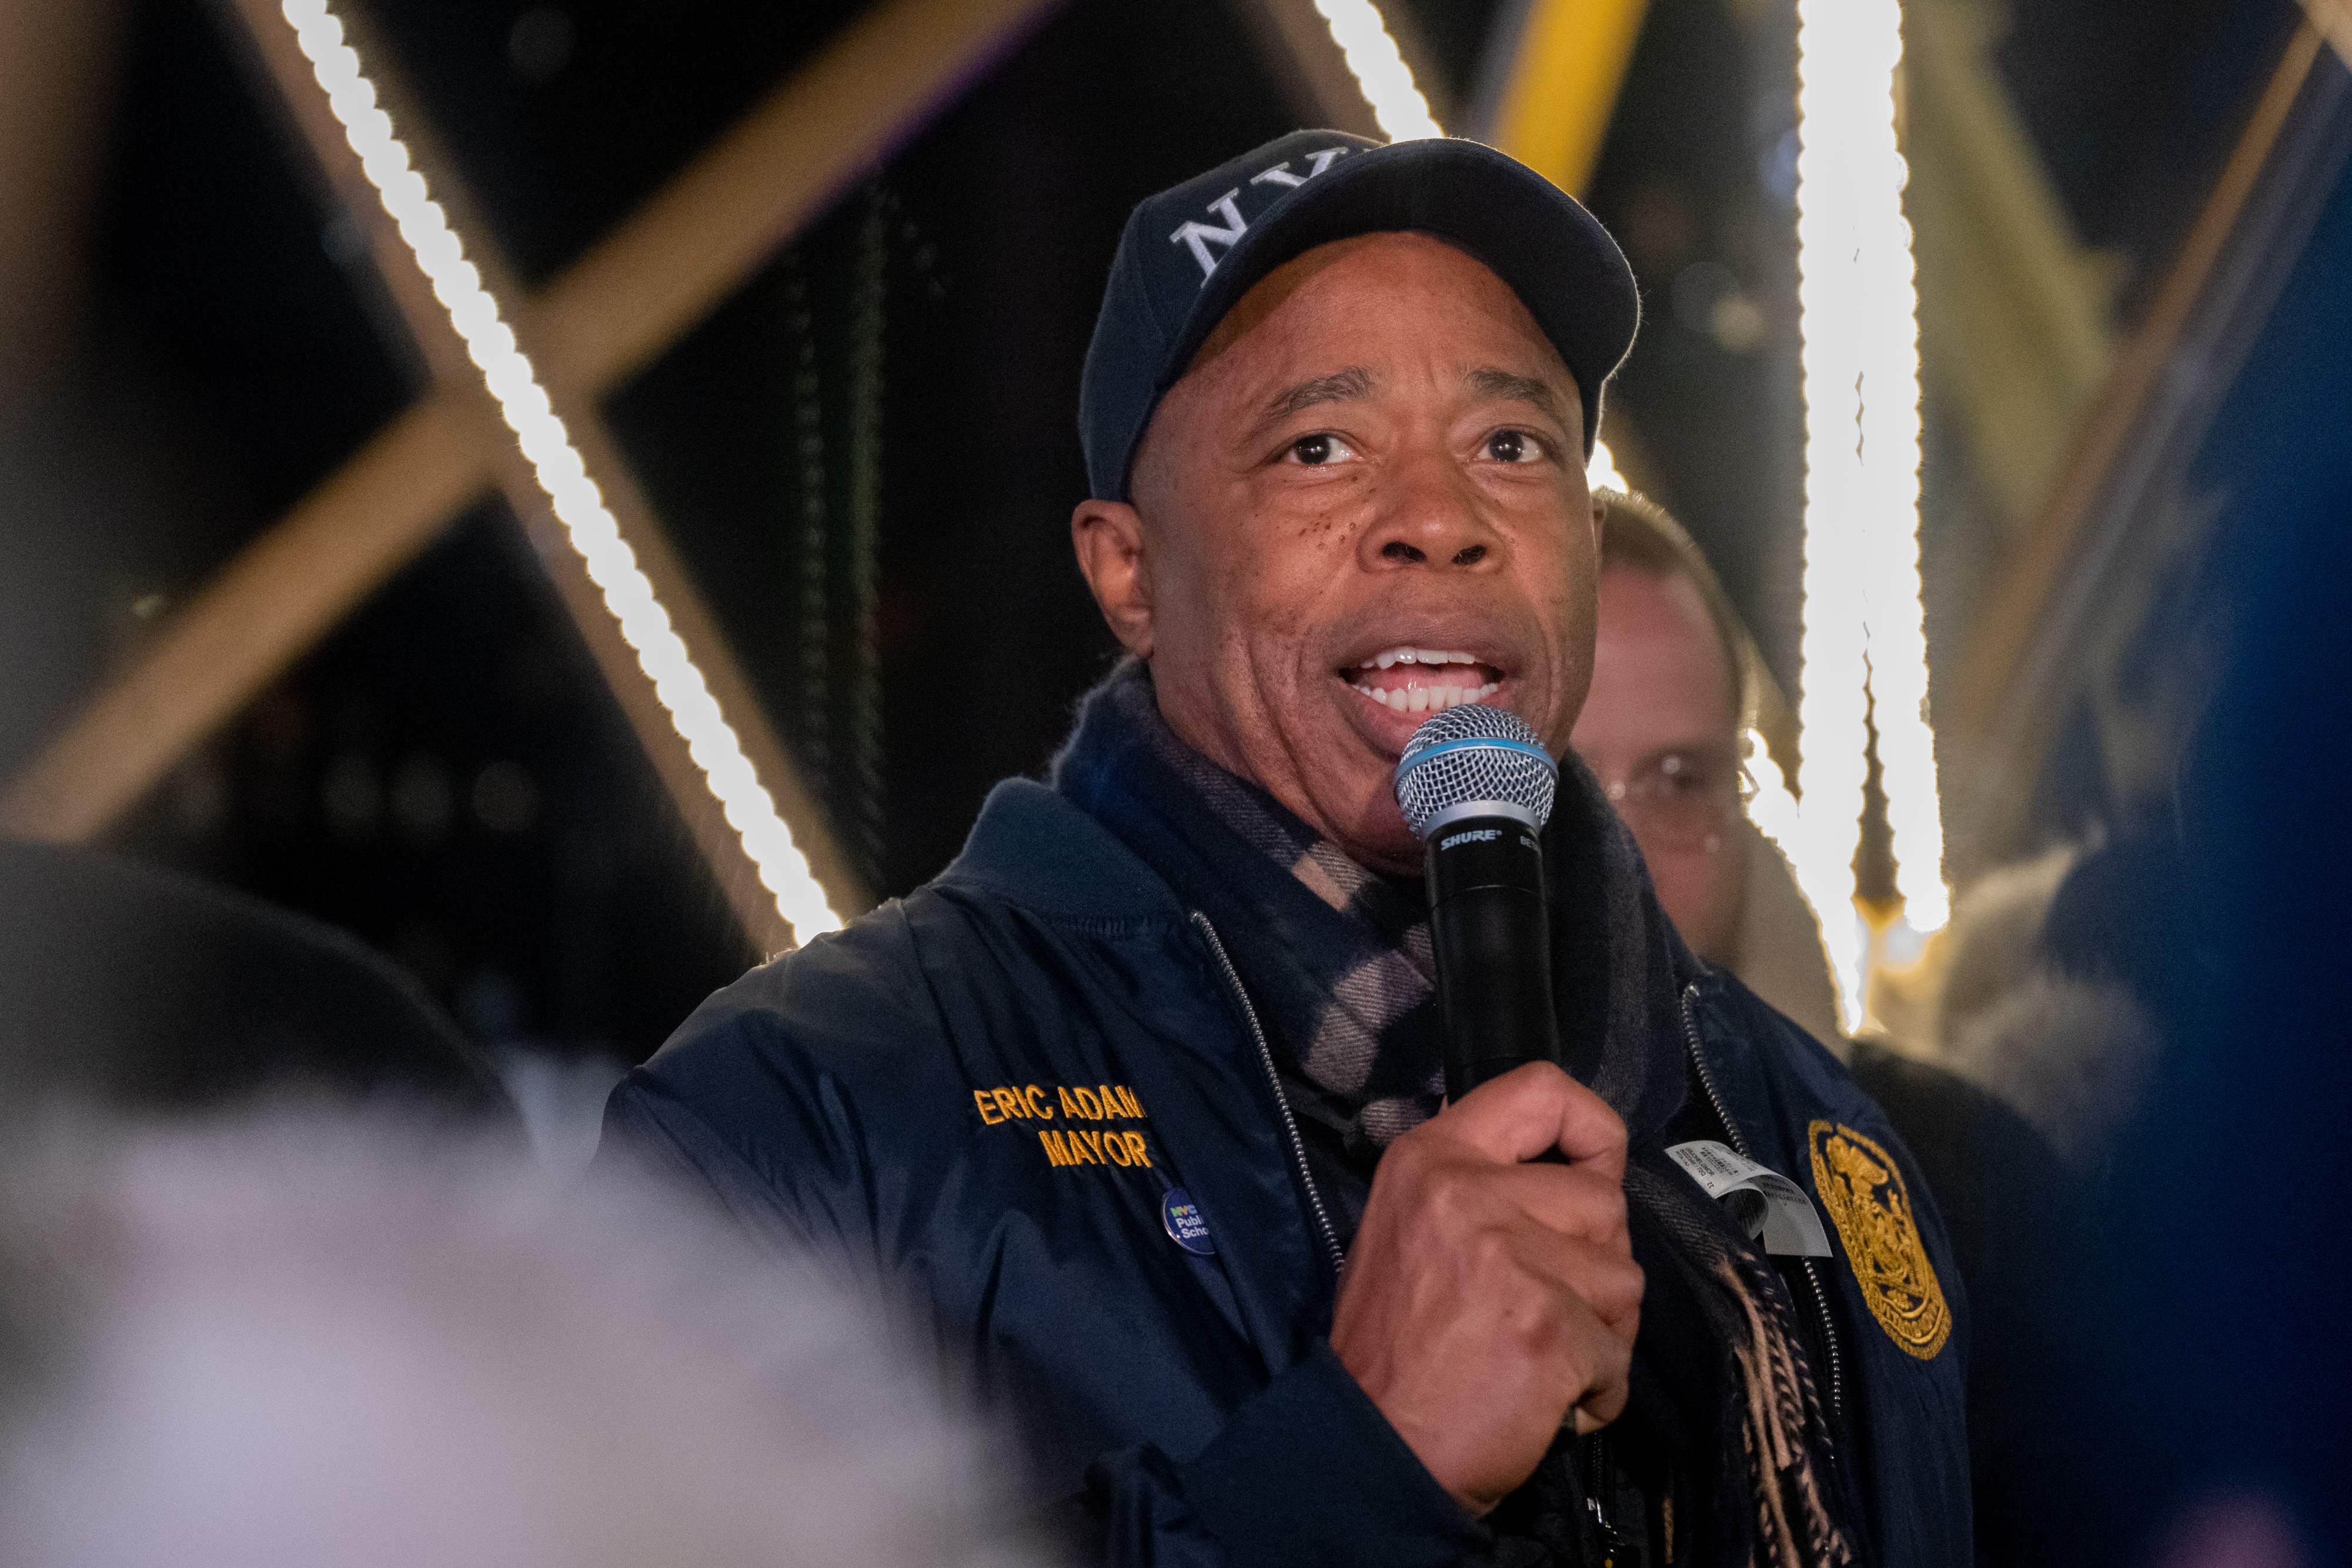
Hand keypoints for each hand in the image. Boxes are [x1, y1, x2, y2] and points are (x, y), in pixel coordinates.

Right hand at [1328, 1062, 1640, 1514]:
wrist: (1368, 1449)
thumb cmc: (1392, 1350)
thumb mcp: (1408, 1228)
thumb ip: (1477, 1186)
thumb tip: (1564, 1165)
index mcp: (1431, 1157)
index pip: (1540, 1090)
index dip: (1591, 1128)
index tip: (1595, 1170)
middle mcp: (1467, 1191)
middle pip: (1604, 1201)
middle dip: (1595, 1264)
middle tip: (1545, 1312)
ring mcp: (1510, 1257)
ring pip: (1624, 1278)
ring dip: (1602, 1332)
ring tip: (1540, 1361)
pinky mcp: (1548, 1326)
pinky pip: (1618, 1354)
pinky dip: (1597, 1392)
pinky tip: (1547, 1405)